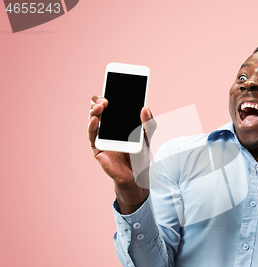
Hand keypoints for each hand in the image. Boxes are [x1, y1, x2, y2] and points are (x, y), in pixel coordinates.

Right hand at [88, 95, 155, 212]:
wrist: (137, 175)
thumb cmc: (141, 155)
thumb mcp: (148, 137)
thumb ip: (149, 123)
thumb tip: (145, 107)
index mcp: (119, 121)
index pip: (112, 103)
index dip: (110, 93)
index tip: (113, 84)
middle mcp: (108, 126)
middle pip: (99, 107)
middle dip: (100, 99)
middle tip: (107, 99)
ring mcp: (101, 136)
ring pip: (93, 118)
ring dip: (95, 110)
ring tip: (102, 106)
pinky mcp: (97, 147)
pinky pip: (92, 134)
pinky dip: (92, 126)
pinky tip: (95, 119)